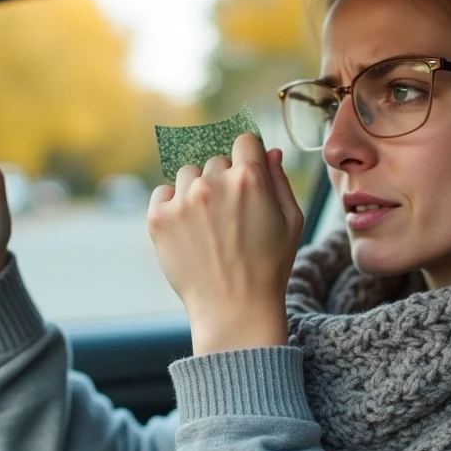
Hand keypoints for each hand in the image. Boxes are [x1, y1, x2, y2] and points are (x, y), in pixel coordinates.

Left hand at [147, 133, 303, 355]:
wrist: (233, 308)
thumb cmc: (269, 266)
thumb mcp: (291, 222)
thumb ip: (280, 181)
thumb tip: (270, 151)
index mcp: (249, 179)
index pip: (245, 141)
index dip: (248, 157)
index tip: (246, 176)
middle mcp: (213, 183)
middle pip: (216, 161)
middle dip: (224, 181)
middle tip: (230, 217)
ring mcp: (183, 200)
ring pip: (188, 174)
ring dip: (197, 191)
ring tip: (208, 226)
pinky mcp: (158, 218)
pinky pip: (162, 193)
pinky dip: (172, 205)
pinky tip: (188, 230)